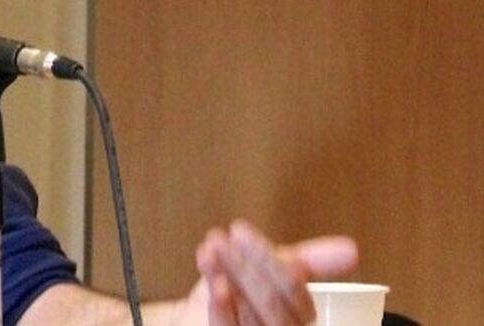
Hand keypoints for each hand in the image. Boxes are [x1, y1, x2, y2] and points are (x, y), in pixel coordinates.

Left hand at [185, 220, 357, 324]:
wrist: (196, 319)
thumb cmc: (238, 295)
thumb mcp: (269, 270)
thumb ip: (307, 261)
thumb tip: (351, 250)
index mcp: (299, 318)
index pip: (296, 294)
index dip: (271, 261)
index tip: (240, 231)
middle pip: (274, 308)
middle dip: (247, 268)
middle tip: (221, 240)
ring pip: (252, 319)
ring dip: (230, 279)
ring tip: (212, 252)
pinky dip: (221, 308)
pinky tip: (215, 284)